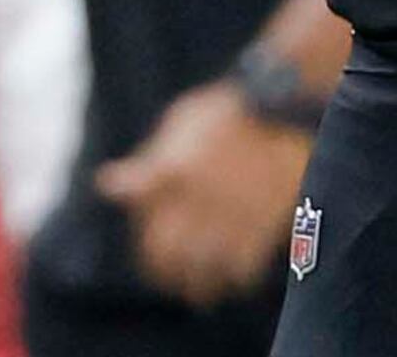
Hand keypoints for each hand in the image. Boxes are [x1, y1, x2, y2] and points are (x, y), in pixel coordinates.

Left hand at [94, 79, 315, 305]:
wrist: (288, 104)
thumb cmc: (228, 111)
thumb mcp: (181, 121)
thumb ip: (148, 160)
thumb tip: (108, 184)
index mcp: (173, 170)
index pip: (147, 223)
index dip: (148, 251)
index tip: (154, 260)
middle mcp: (197, 197)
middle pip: (169, 253)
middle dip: (167, 273)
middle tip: (172, 280)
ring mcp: (230, 213)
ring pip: (204, 269)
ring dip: (200, 285)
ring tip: (201, 291)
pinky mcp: (263, 224)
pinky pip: (243, 270)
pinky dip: (237, 278)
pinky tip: (235, 276)